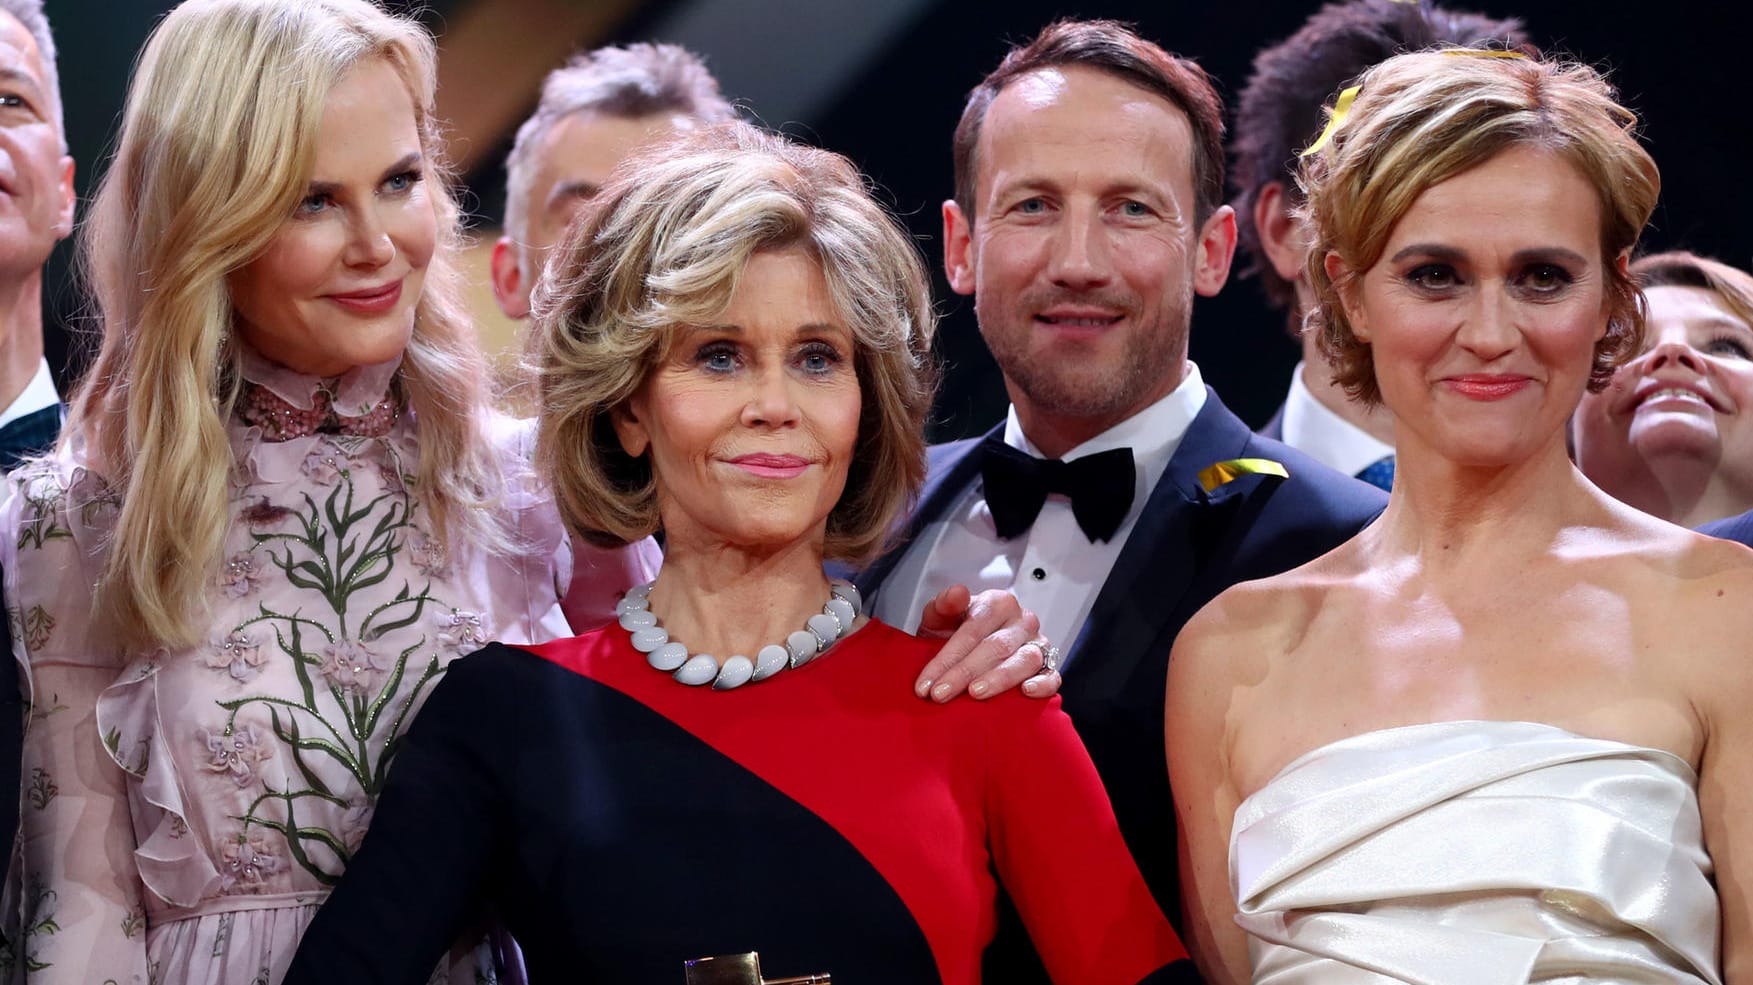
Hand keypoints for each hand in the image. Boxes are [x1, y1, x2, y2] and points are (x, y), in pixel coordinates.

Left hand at [914, 586, 1060, 701]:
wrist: (967, 655)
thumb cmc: (954, 635)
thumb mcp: (940, 619)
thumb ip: (943, 605)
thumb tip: (957, 593)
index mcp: (998, 603)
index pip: (973, 629)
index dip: (947, 657)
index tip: (926, 682)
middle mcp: (1021, 621)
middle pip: (995, 646)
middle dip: (964, 673)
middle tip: (940, 694)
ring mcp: (1038, 643)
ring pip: (1024, 660)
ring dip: (998, 679)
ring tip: (975, 693)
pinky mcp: (1049, 666)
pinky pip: (1052, 675)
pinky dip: (1042, 684)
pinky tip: (1025, 692)